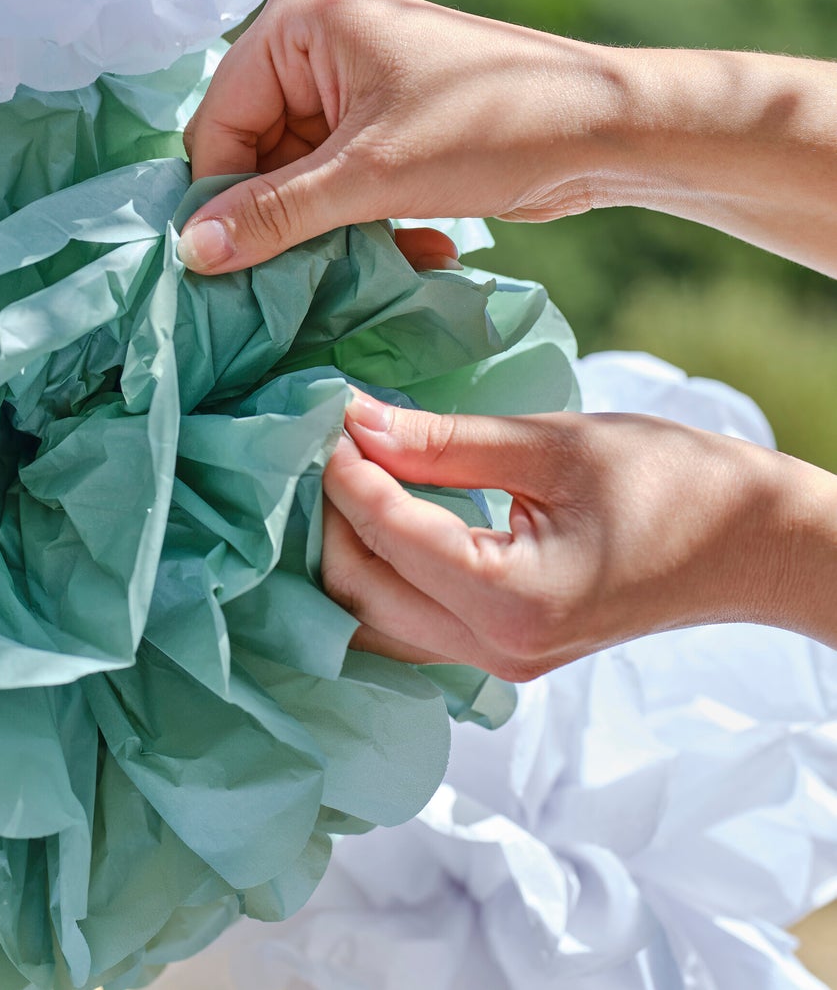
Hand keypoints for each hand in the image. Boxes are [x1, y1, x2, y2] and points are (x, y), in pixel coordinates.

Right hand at [180, 0, 836, 277]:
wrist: (609, 132)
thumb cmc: (492, 128)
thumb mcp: (370, 176)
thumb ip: (273, 214)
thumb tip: (190, 254)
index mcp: (297, 16)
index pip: (219, 121)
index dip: (223, 198)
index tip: (228, 268)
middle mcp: (313, 35)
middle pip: (252, 150)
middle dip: (280, 216)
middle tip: (299, 277)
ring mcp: (346, 78)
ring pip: (292, 175)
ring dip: (324, 229)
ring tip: (363, 264)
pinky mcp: (378, 118)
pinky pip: (333, 179)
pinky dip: (356, 221)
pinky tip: (407, 247)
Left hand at [321, 389, 836, 678]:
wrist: (748, 544)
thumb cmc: (668, 483)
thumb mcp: (552, 444)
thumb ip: (444, 441)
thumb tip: (355, 420)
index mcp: (512, 600)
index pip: (385, 534)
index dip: (344, 469)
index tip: (333, 414)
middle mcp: (493, 650)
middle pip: (356, 588)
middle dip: (328, 511)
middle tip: (333, 440)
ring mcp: (493, 662)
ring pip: (368, 618)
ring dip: (343, 546)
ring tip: (348, 472)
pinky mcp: (496, 653)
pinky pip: (401, 625)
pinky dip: (373, 574)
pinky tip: (373, 516)